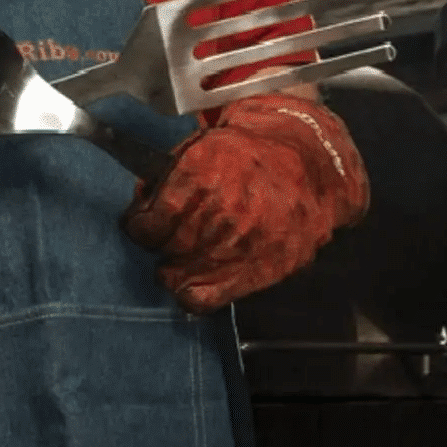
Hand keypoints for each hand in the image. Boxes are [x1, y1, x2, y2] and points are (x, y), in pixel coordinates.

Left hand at [121, 93, 367, 313]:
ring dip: (174, 268)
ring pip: (180, 277)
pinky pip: (206, 298)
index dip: (138, 226)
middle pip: (166, 250)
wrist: (308, 164)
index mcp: (199, 177)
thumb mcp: (200, 149)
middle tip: (165, 238)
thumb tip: (141, 204)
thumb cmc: (248, 155)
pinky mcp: (261, 269)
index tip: (141, 224)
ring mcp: (241, 245)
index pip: (147, 226)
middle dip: (159, 244)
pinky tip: (193, 282)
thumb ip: (166, 178)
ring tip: (181, 257)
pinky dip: (191, 295)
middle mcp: (219, 213)